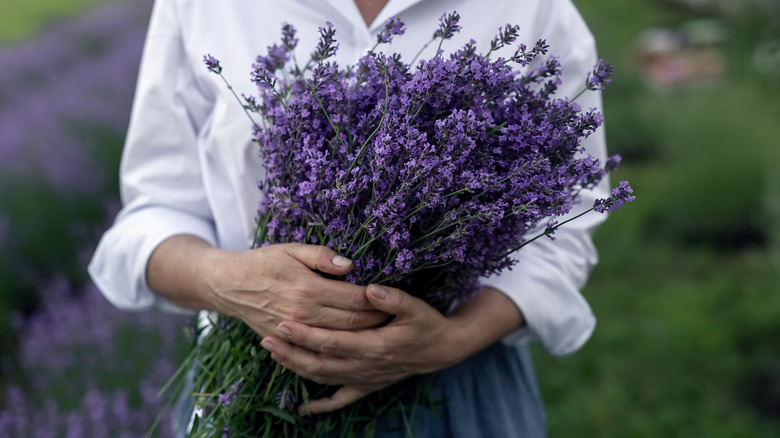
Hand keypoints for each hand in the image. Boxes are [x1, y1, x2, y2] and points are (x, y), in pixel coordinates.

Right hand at [205, 243, 388, 336]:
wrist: (229, 285)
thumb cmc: (264, 262)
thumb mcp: (292, 249)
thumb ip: (322, 256)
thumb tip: (350, 265)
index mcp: (309, 288)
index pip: (354, 299)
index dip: (377, 301)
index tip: (393, 300)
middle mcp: (303, 313)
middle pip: (351, 323)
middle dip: (376, 322)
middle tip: (396, 320)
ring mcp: (294, 331)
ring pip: (338, 340)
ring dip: (361, 338)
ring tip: (382, 334)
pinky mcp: (286, 342)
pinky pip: (317, 352)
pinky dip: (338, 352)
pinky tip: (353, 349)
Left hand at [260, 284, 465, 414]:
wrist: (443, 349)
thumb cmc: (427, 323)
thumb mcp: (415, 307)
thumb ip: (392, 298)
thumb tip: (369, 289)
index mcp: (374, 345)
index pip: (331, 342)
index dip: (305, 335)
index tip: (283, 324)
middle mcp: (365, 366)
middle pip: (320, 363)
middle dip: (291, 352)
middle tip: (266, 338)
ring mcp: (365, 379)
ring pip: (324, 378)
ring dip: (297, 368)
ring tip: (274, 355)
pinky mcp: (368, 386)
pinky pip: (340, 400)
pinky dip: (320, 406)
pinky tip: (301, 409)